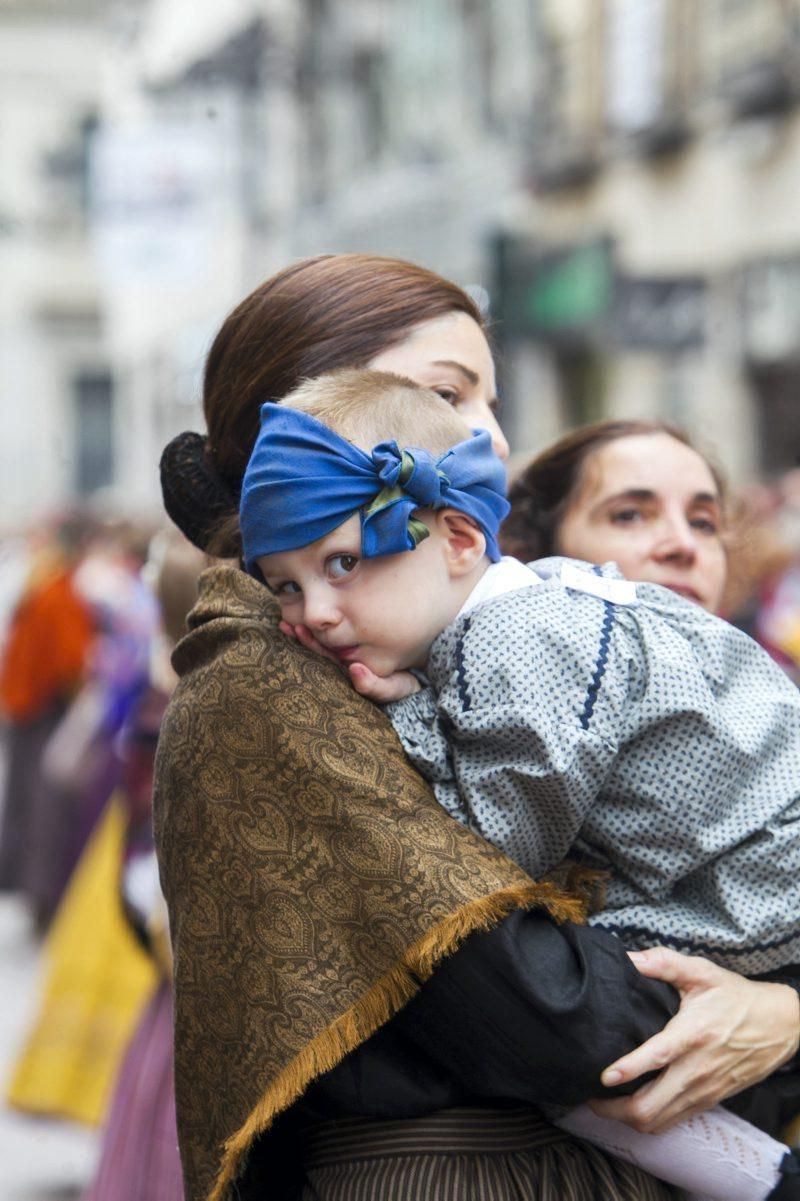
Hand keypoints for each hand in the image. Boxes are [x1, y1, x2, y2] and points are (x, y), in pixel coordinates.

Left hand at [279, 622, 420, 702]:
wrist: (420, 674)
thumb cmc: (404, 683)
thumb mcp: (394, 688)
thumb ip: (374, 686)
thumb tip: (354, 671)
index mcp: (350, 672)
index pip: (325, 658)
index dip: (311, 643)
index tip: (296, 628)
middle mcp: (346, 664)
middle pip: (320, 650)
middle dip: (302, 637)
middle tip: (286, 623)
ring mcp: (350, 655)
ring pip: (325, 642)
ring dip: (306, 633)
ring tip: (287, 622)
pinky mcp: (358, 644)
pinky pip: (338, 635)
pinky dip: (325, 625)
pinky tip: (312, 613)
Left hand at [591, 947, 799, 1132]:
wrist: (779, 1025)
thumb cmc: (736, 997)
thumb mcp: (702, 972)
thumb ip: (663, 962)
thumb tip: (628, 957)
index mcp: (693, 1034)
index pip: (658, 1057)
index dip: (629, 1069)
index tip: (603, 1076)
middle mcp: (696, 1068)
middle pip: (651, 1106)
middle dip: (615, 1109)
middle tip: (590, 1098)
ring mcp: (703, 1089)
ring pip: (659, 1121)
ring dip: (628, 1119)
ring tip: (605, 1105)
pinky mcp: (709, 1100)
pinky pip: (673, 1121)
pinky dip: (650, 1121)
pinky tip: (633, 1107)